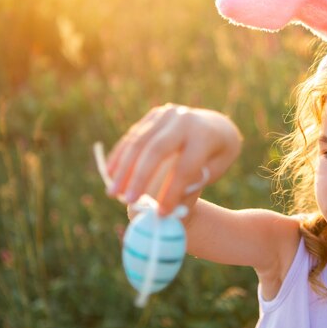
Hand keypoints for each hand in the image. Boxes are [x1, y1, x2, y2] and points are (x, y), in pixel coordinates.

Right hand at [105, 104, 241, 215]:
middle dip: (139, 177)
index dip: (172, 192)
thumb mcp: (215, 170)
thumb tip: (163, 207)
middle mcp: (185, 120)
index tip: (161, 213)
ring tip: (112, 192)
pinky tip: (109, 173)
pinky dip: (120, 155)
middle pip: (157, 150)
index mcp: (205, 136)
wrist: (216, 125)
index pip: (185, 167)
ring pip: (140, 141)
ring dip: (123, 168)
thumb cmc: (216, 156)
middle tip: (127, 201)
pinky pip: (133, 135)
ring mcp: (167, 114)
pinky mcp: (154, 115)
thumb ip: (192, 184)